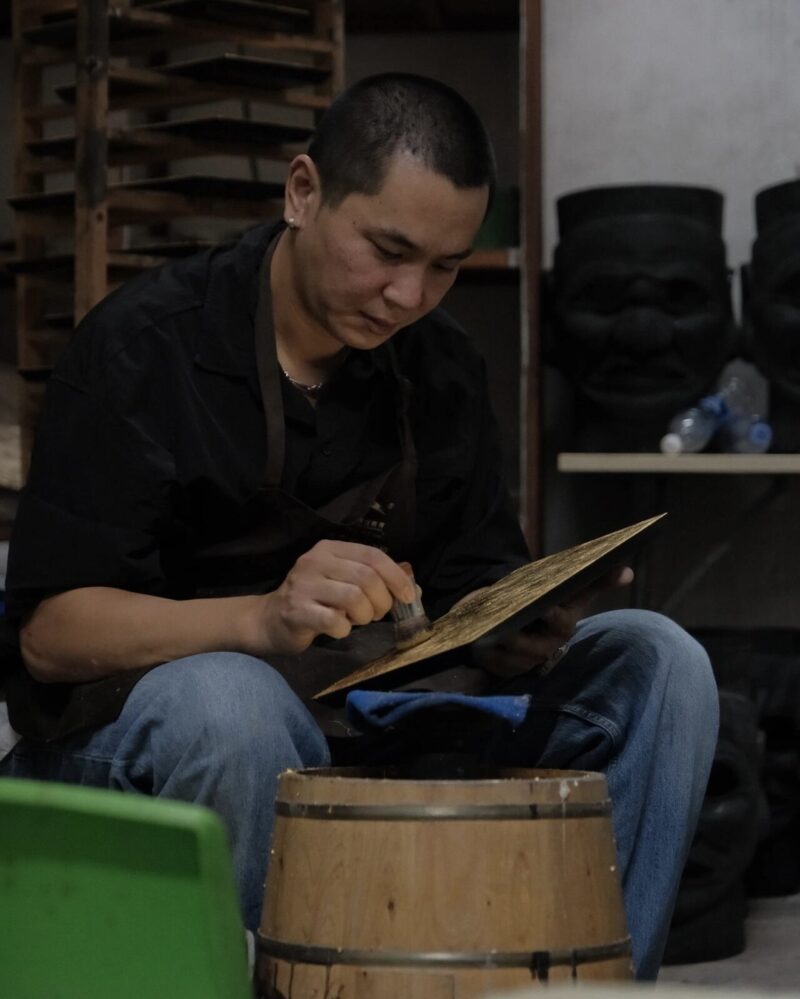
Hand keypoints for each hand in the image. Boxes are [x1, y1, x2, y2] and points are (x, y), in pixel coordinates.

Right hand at [251, 540, 416, 655]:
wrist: (271, 620)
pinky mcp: (295, 611)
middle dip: (381, 601)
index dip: (395, 576)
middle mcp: (315, 561)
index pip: (372, 555)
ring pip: (354, 598)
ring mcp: (303, 585)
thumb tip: (413, 585)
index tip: (407, 596)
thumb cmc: (316, 601)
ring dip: (365, 615)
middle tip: (377, 614)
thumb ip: (377, 580)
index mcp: (330, 549)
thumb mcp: (344, 582)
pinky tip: (339, 629)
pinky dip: (344, 629)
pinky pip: (334, 620)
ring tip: (357, 620)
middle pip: (366, 577)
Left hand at [475, 565, 633, 677]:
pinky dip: (484, 650)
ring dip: (496, 641)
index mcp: (563, 624)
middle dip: (517, 633)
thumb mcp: (567, 592)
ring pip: (509, 653)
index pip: (560, 620)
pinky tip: (476, 639)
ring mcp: (525, 660)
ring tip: (485, 627)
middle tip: (503, 620)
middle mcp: (547, 647)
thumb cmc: (546, 604)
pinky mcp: (505, 669)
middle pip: (530, 643)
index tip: (544, 606)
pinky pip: (492, 661)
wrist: (522, 625)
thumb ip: (592, 583)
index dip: (552, 615)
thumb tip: (628, 572)